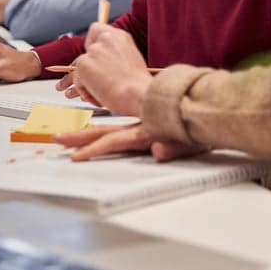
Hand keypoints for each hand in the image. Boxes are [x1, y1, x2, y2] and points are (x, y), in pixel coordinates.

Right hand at [54, 125, 205, 161]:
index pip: (114, 140)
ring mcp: (143, 127)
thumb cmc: (203, 129)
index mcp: (146, 131)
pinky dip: (104, 136)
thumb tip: (159, 151)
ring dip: (88, 134)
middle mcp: (140, 127)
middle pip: (104, 132)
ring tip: (67, 136)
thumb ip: (174, 147)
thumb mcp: (190, 143)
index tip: (75, 157)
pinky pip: (122, 133)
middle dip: (79, 137)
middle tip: (58, 139)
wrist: (213, 113)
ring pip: (110, 130)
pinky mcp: (148, 129)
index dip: (93, 149)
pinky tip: (95, 137)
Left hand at [66, 23, 153, 115]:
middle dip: (86, 66)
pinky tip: (95, 98)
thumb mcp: (130, 64)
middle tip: (87, 79)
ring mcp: (94, 51)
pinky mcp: (83, 64)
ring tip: (84, 93)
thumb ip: (114, 59)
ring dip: (82, 81)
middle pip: (86, 51)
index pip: (97, 29)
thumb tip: (100, 69)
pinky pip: (77, 80)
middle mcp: (106, 39)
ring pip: (80, 67)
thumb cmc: (139, 86)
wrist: (140, 94)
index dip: (91, 43)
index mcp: (120, 37)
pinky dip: (84, 91)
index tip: (93, 55)